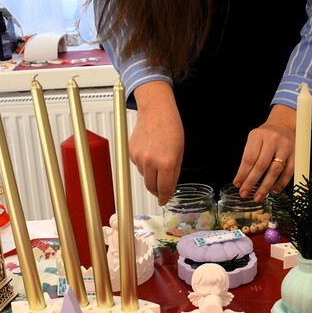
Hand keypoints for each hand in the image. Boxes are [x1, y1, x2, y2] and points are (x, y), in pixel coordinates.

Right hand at [128, 81, 182, 205]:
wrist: (156, 111)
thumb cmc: (171, 128)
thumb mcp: (179, 154)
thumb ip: (174, 174)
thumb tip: (169, 189)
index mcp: (166, 163)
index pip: (164, 189)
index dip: (164, 197)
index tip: (163, 201)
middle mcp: (150, 162)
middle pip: (151, 187)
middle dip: (157, 190)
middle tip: (161, 190)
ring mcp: (139, 157)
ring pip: (145, 177)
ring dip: (151, 175)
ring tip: (157, 161)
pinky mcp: (131, 153)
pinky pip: (138, 166)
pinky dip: (144, 164)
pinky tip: (150, 153)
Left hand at [233, 104, 296, 202]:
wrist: (284, 126)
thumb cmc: (265, 137)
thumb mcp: (253, 140)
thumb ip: (248, 158)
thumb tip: (241, 181)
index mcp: (258, 135)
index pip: (249, 158)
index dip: (242, 173)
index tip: (237, 184)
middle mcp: (273, 140)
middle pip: (261, 165)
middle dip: (251, 182)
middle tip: (244, 194)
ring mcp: (286, 147)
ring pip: (275, 170)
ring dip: (265, 186)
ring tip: (258, 197)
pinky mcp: (295, 155)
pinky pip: (288, 172)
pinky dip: (280, 184)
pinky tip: (273, 191)